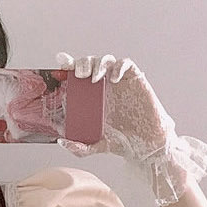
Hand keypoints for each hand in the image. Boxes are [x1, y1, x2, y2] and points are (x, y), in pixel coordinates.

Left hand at [55, 53, 206, 205]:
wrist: (146, 146)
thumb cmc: (121, 141)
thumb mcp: (97, 145)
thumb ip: (80, 147)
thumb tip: (61, 141)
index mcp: (91, 95)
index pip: (78, 73)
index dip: (69, 64)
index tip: (60, 62)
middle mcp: (103, 85)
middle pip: (90, 62)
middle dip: (82, 63)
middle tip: (79, 75)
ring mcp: (119, 80)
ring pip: (106, 60)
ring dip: (98, 64)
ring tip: (94, 78)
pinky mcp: (135, 79)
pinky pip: (126, 64)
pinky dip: (118, 67)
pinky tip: (114, 79)